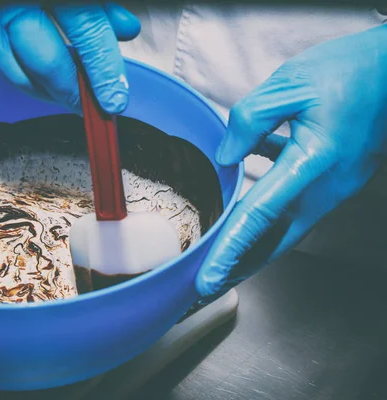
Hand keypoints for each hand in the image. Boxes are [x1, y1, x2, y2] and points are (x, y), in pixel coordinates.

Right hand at [0, 3, 139, 113]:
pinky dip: (29, 82)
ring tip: (73, 100)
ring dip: (50, 94)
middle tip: (92, 109)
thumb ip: (97, 6)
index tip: (116, 98)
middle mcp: (13, 5)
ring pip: (21, 75)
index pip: (86, 29)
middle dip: (73, 93)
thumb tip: (125, 29)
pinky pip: (4, 68)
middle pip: (48, 63)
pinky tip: (48, 86)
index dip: (104, 68)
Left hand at [196, 25, 386, 299]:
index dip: (231, 249)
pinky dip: (272, 211)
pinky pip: (300, 204)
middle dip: (243, 265)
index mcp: (315, 160)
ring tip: (224, 255)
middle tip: (211, 286)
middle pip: (278, 238)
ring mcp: (338, 184)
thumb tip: (226, 157)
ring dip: (256, 242)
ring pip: (289, 225)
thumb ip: (250, 121)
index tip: (209, 279)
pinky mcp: (339, 177)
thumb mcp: (291, 84)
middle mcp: (329, 184)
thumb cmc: (349, 69)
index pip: (261, 214)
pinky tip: (248, 199)